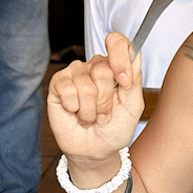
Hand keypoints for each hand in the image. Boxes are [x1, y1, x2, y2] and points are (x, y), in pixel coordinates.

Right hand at [47, 30, 144, 167]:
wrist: (95, 150)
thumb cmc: (115, 129)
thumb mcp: (132, 107)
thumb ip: (134, 80)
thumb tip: (134, 55)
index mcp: (115, 67)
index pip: (117, 42)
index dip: (120, 59)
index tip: (124, 82)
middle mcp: (95, 66)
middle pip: (102, 69)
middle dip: (106, 100)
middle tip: (105, 115)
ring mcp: (75, 73)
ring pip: (86, 85)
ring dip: (90, 110)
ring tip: (90, 117)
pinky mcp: (58, 84)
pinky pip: (68, 91)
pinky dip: (74, 109)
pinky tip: (74, 113)